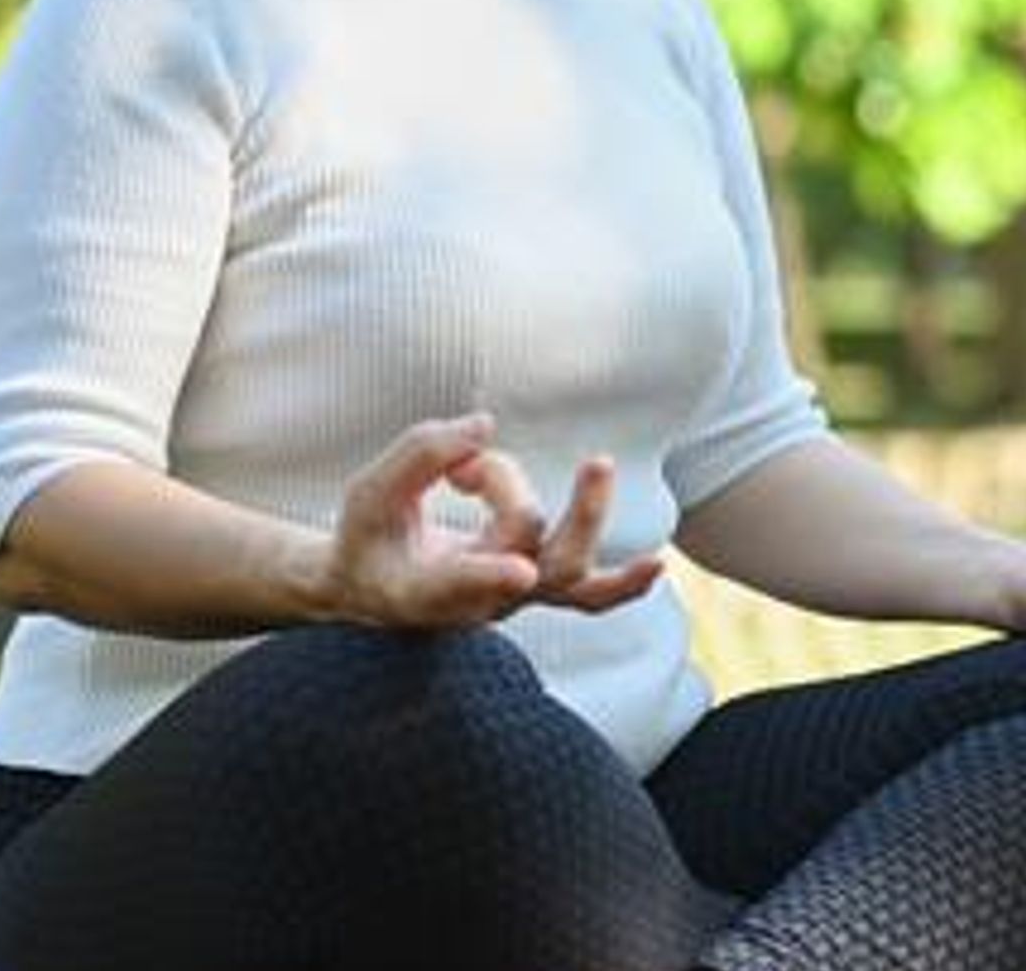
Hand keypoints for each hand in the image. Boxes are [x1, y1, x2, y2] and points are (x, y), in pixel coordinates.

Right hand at [326, 413, 664, 627]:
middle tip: (599, 461)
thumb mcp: (368, 492)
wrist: (376, 588)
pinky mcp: (534, 586)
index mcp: (422, 589)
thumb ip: (420, 453)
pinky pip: (586, 594)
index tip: (519, 573)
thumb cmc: (369, 537)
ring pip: (567, 566)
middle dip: (577, 517)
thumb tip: (485, 425)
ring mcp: (512, 597)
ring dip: (588, 511)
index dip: (487, 577)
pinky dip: (622, 585)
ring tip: (596, 462)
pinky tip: (657, 564)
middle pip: (541, 565)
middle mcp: (476, 602)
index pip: (460, 584)